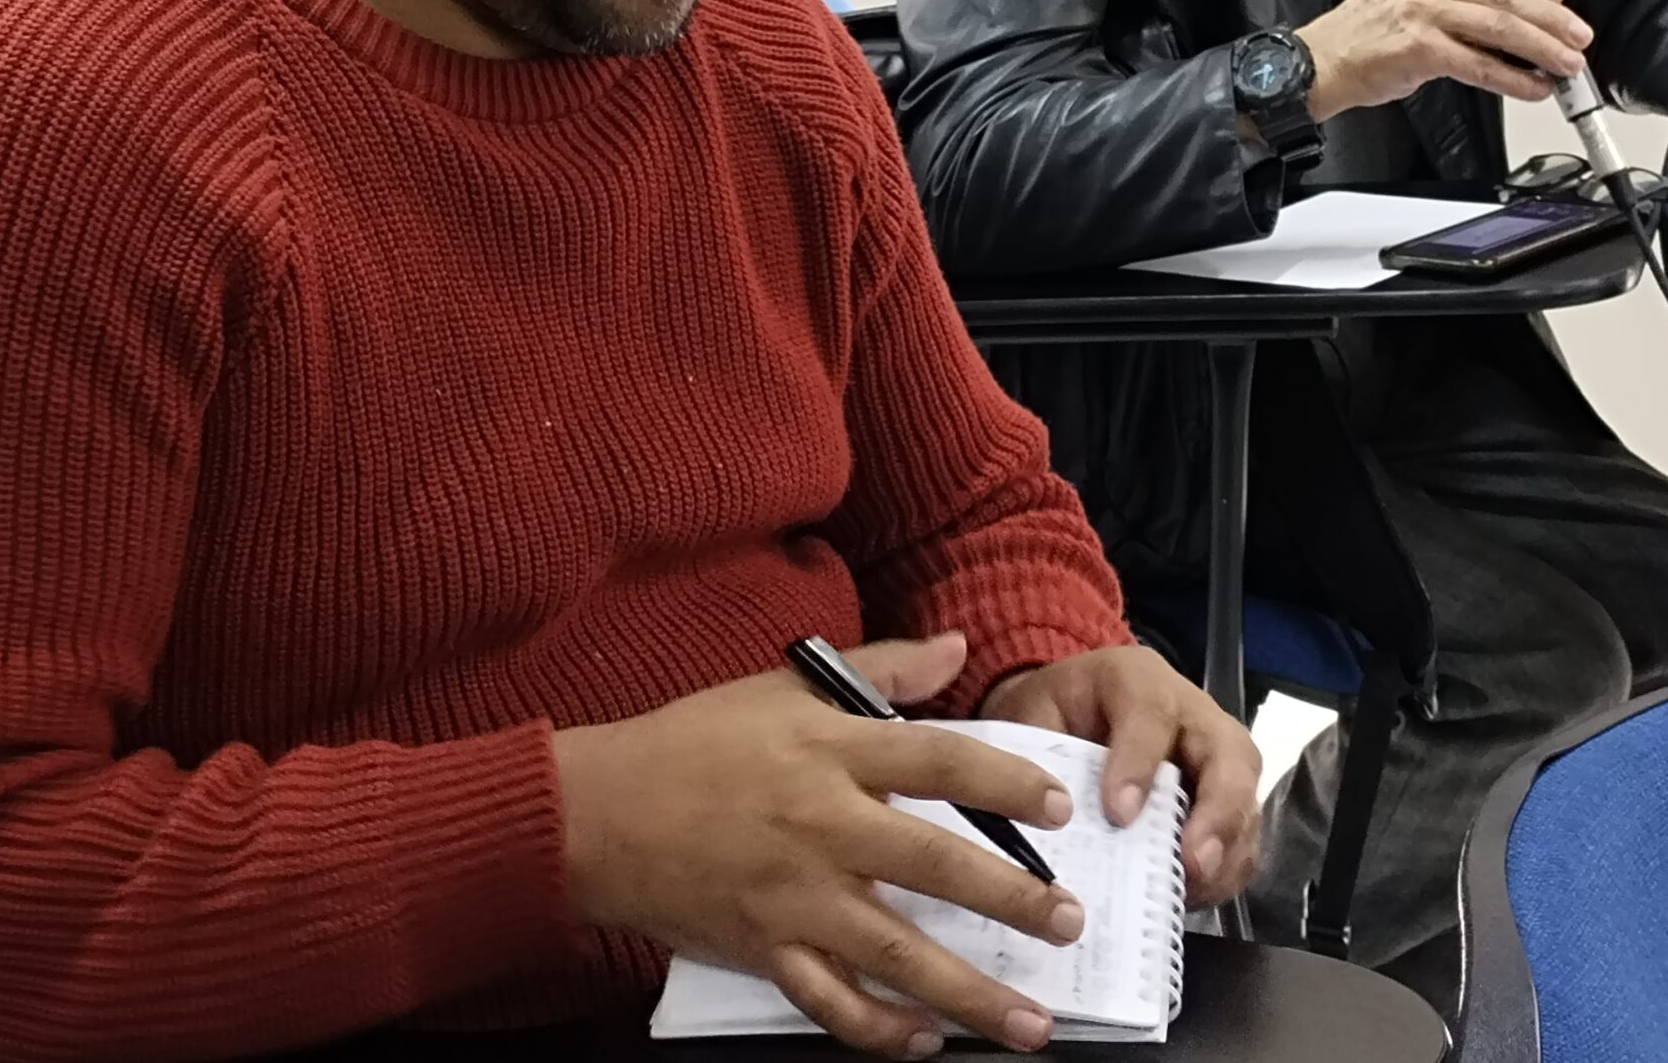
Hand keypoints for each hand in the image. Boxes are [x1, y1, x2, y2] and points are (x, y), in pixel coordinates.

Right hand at [554, 632, 1081, 1055]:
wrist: (599, 812)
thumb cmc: (694, 741)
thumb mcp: (783, 685)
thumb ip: (880, 668)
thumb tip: (956, 645)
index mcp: (830, 751)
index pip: (940, 761)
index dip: (1007, 781)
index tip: (1061, 806)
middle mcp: (821, 826)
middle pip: (936, 865)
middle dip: (1013, 900)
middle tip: (1068, 923)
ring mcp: (793, 897)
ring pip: (897, 954)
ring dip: (970, 993)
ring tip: (1031, 1022)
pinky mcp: (763, 948)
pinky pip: (831, 1002)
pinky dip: (879, 1030)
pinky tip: (925, 1041)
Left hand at [978, 646, 1260, 907]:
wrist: (1072, 709)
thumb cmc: (1055, 710)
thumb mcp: (1034, 712)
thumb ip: (1042, 753)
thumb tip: (1051, 816)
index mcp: (1138, 679)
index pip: (1151, 714)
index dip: (1139, 764)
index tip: (1118, 814)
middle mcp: (1192, 714)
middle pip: (1231, 755)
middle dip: (1218, 814)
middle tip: (1192, 863)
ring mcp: (1216, 758)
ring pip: (1246, 800)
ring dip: (1227, 852)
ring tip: (1191, 890)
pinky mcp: (1223, 799)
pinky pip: (1242, 838)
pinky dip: (1225, 872)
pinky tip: (1190, 894)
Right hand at [1294, 0, 1592, 119]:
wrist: (1321, 59)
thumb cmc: (1367, 28)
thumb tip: (1516, 11)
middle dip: (1553, 18)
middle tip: (1578, 36)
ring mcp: (1423, 10)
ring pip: (1502, 28)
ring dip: (1544, 49)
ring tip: (1568, 65)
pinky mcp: (1421, 48)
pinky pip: (1481, 65)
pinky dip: (1514, 79)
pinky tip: (1533, 88)